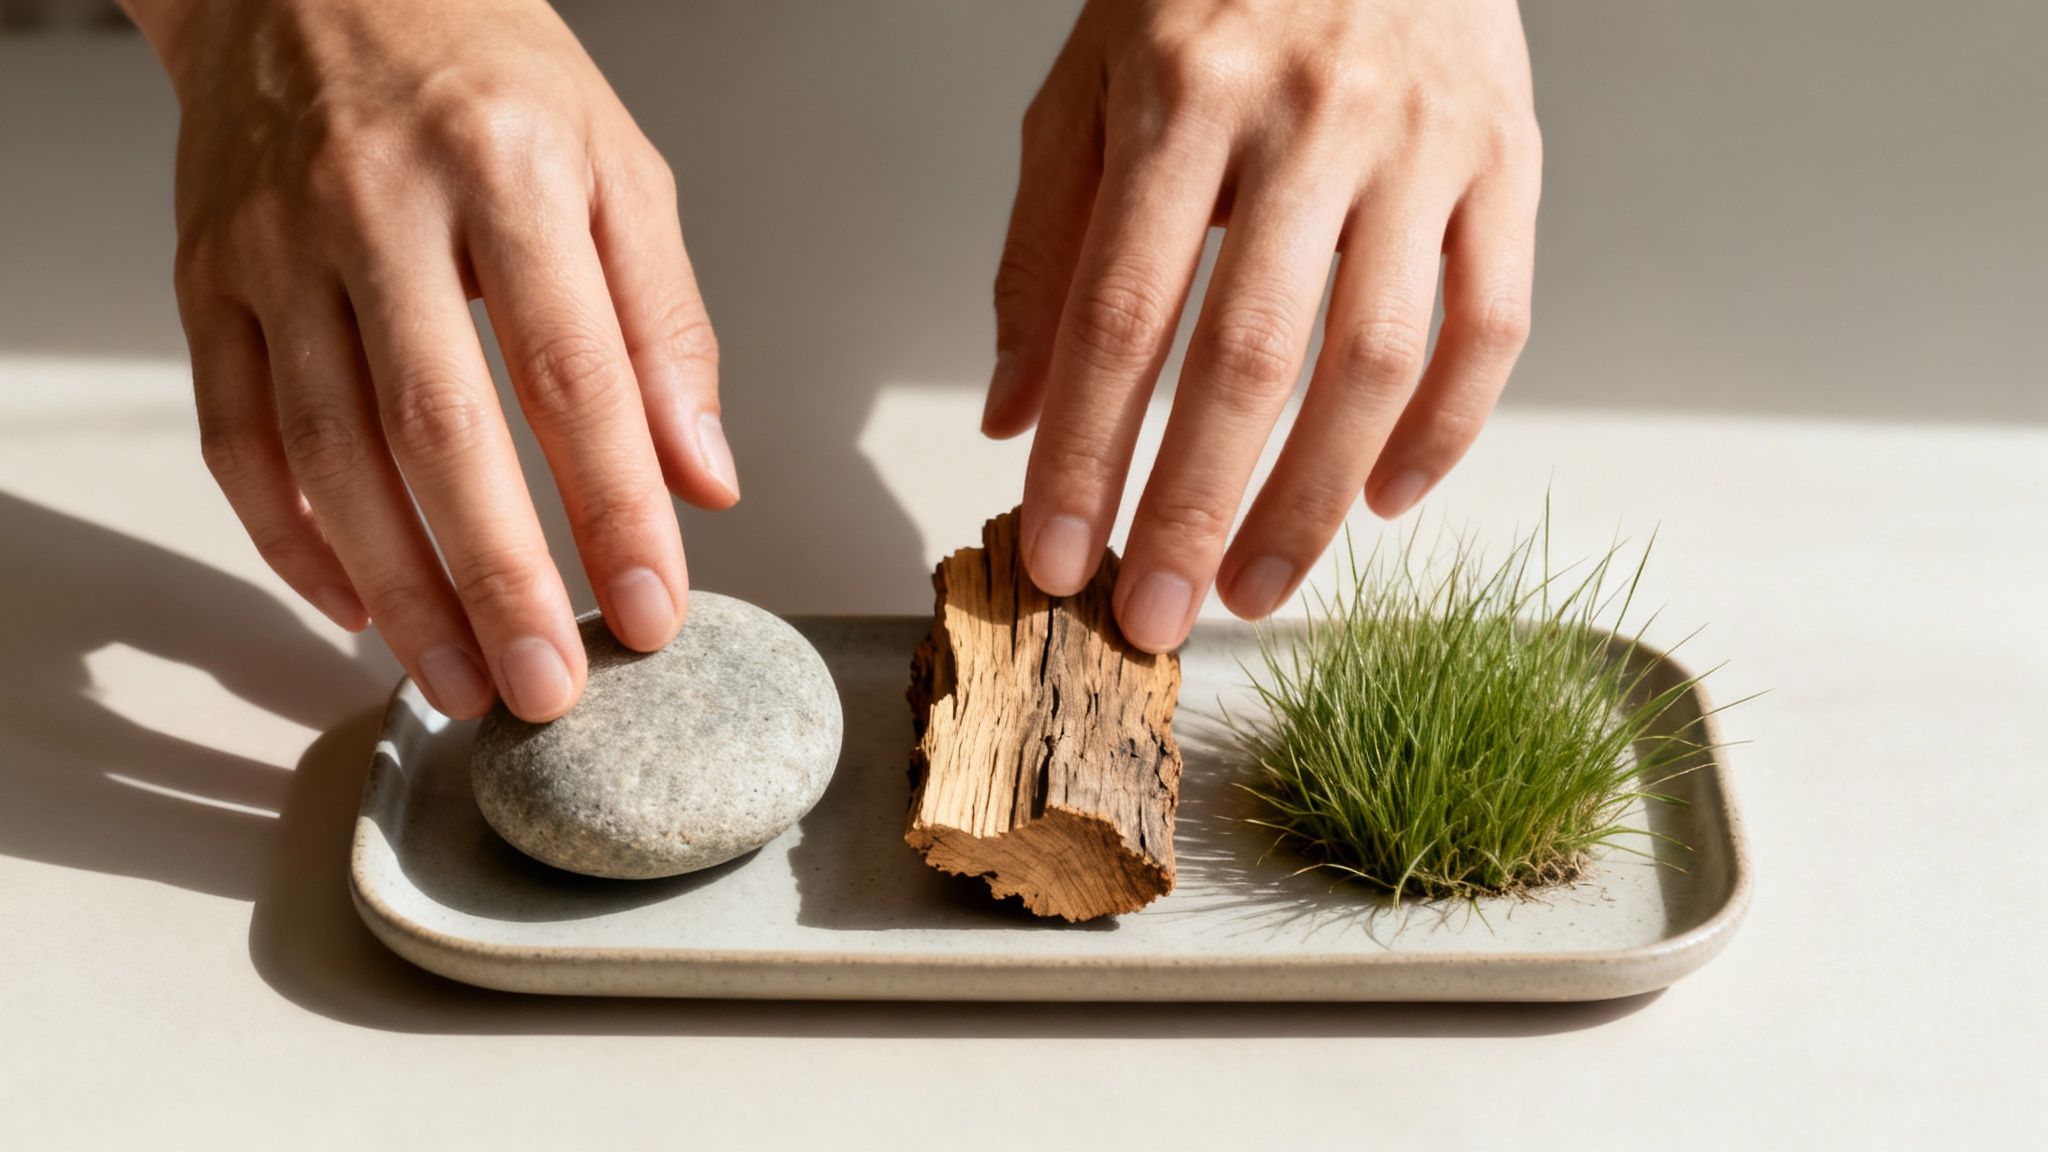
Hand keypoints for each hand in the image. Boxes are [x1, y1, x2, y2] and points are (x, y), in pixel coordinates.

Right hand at [125, 0, 737, 720]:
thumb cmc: (484, 75)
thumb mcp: (617, 167)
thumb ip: (666, 325)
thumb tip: (702, 476)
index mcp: (505, 169)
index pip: (575, 375)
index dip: (617, 509)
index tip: (655, 609)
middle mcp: (377, 206)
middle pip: (439, 429)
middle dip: (499, 580)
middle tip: (547, 688)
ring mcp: (274, 246)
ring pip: (327, 451)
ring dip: (396, 588)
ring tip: (458, 682)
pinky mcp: (207, 280)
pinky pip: (236, 434)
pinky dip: (289, 538)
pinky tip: (353, 604)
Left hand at [984, 0, 1539, 651]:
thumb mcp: (1090, 85)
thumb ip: (1046, 247)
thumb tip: (1016, 416)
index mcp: (1182, 89)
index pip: (1121, 310)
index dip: (1086, 451)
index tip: (1057, 555)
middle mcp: (1310, 117)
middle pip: (1250, 354)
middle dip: (1193, 508)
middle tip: (1153, 617)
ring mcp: (1423, 140)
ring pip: (1377, 360)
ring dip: (1313, 499)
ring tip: (1255, 589)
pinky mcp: (1509, 158)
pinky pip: (1491, 323)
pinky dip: (1448, 430)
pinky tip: (1386, 502)